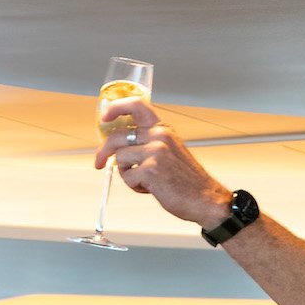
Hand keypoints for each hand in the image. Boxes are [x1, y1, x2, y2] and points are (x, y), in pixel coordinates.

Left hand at [96, 100, 235, 228]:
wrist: (205, 198)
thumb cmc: (186, 179)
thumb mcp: (169, 150)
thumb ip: (147, 142)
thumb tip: (117, 144)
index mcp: (163, 128)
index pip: (136, 105)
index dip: (116, 107)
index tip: (104, 116)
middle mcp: (159, 135)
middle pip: (117, 137)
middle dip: (103, 152)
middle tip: (99, 162)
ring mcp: (155, 152)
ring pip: (120, 158)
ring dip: (127, 173)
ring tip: (144, 180)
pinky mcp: (150, 170)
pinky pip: (127, 176)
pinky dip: (134, 186)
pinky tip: (150, 188)